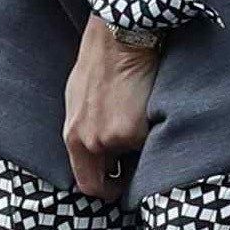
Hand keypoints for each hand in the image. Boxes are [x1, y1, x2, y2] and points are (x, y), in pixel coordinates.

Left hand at [62, 16, 161, 201]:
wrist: (119, 39)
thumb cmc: (99, 65)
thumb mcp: (78, 102)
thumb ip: (85, 130)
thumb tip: (96, 152)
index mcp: (75, 137)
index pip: (87, 185)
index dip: (106, 190)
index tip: (119, 184)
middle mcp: (92, 143)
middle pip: (112, 182)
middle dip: (127, 178)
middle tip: (138, 164)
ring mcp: (114, 139)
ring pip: (136, 160)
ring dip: (141, 150)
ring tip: (143, 122)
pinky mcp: (137, 130)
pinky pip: (151, 144)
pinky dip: (155, 134)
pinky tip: (152, 110)